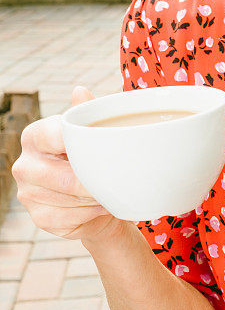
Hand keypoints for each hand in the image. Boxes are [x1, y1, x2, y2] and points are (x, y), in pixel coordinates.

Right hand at [11, 86, 121, 241]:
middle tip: (115, 177)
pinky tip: (99, 206)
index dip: (77, 142)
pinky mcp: (39, 218)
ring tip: (109, 189)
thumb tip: (79, 91)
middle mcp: (24, 165)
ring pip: (70, 199)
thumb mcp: (92, 130)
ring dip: (95, 197)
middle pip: (64, 176)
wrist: (93, 195)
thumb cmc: (93, 156)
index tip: (99, 147)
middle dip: (93, 180)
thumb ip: (86, 112)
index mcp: (34, 136)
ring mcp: (28, 194)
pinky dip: (90, 214)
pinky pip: (69, 218)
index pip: (52, 135)